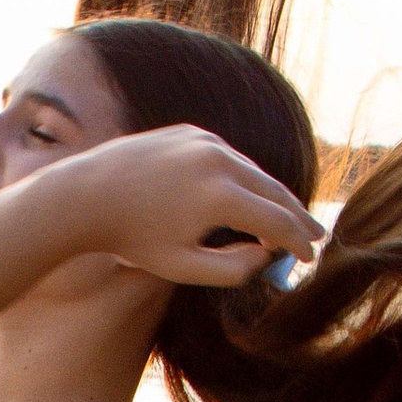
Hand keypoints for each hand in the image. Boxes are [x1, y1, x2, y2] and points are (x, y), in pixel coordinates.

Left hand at [55, 123, 324, 286]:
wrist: (85, 195)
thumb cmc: (131, 240)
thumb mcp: (182, 268)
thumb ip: (232, 269)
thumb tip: (266, 254)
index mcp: (219, 196)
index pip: (277, 221)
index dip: (298, 242)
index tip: (309, 258)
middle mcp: (218, 160)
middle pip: (274, 190)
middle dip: (297, 217)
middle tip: (315, 237)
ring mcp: (204, 141)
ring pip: (252, 172)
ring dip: (271, 197)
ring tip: (285, 221)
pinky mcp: (191, 132)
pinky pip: (228, 158)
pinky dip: (243, 179)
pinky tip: (248, 198)